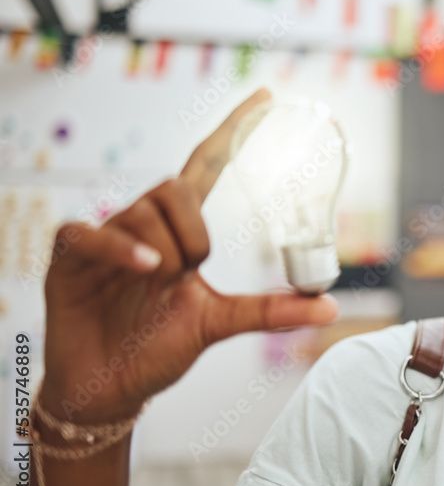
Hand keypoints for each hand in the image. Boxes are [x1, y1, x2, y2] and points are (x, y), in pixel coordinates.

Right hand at [39, 89, 339, 422]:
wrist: (109, 388)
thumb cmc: (158, 347)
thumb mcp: (220, 324)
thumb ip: (270, 312)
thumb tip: (331, 309)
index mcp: (180, 231)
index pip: (207, 167)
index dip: (233, 132)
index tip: (266, 97)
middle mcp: (144, 224)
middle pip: (175, 187)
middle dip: (194, 232)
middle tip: (189, 273)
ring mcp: (107, 237)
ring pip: (143, 209)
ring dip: (164, 252)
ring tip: (157, 285)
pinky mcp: (71, 257)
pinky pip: (92, 232)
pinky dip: (121, 247)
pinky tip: (144, 268)